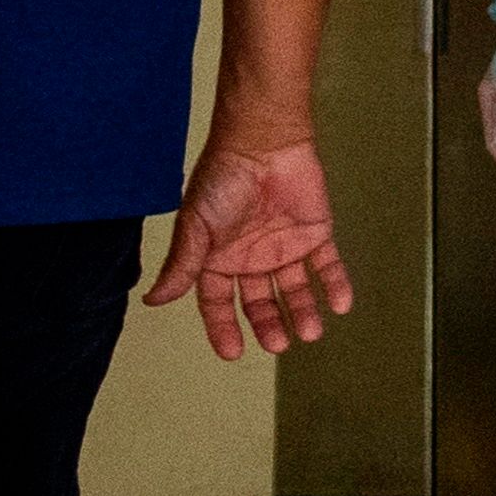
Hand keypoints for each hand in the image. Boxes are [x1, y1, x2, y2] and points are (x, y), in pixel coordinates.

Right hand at [149, 136, 355, 362]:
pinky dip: (335, 285)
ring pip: (295, 290)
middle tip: (278, 344)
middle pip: (260, 301)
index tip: (233, 352)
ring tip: (308, 331)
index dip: (224, 327)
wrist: (263, 143)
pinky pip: (328, 266)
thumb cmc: (222, 179)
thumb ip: (182, 264)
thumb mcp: (195, 225)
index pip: (218, 302)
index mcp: (219, 258)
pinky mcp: (315, 234)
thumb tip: (154, 299)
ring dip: (302, 311)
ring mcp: (284, 247)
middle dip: (268, 323)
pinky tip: (340, 304)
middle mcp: (251, 258)